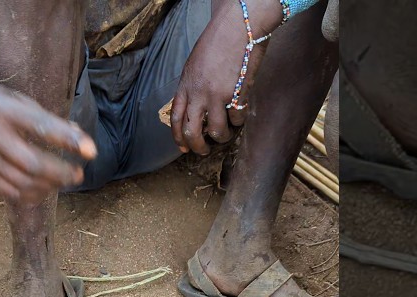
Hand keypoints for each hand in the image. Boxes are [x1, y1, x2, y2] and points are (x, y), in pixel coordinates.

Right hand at [0, 64, 97, 204]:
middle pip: (31, 163)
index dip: (68, 139)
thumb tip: (79, 136)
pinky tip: (43, 190)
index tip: (91, 151)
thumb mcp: (19, 99)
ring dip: (49, 186)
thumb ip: (48, 118)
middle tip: (78, 174)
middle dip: (60, 173)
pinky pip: (9, 192)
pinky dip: (30, 195)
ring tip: (64, 181)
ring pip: (22, 182)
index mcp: (5, 110)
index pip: (41, 126)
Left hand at [171, 0, 278, 154]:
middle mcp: (198, 93)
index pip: (175, 119)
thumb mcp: (195, 63)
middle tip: (204, 151)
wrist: (237, 26)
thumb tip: (194, 107)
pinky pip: (237, 119)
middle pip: (192, 132)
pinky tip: (241, 115)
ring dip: (222, 137)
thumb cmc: (217, 41)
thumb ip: (192, 86)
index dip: (178, 138)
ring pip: (216, 131)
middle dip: (197, 147)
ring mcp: (217, 95)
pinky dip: (239, 121)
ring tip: (227, 134)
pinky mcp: (236, 94)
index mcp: (185, 85)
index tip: (183, 148)